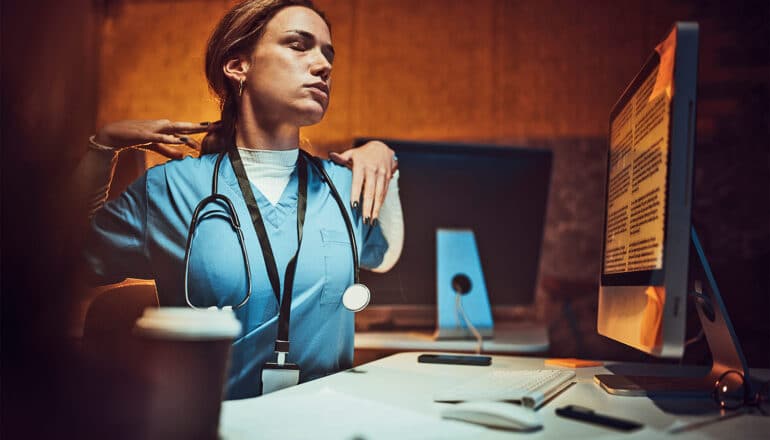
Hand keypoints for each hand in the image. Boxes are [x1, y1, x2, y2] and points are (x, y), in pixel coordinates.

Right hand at [93, 119, 211, 158]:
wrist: (114, 134)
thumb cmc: (136, 138)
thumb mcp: (156, 146)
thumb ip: (169, 151)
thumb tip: (184, 156)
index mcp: (167, 128)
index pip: (188, 128)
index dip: (202, 128)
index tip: (218, 128)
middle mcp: (163, 125)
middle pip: (186, 126)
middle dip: (202, 126)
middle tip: (218, 125)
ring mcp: (155, 128)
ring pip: (176, 129)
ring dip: (190, 130)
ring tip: (204, 130)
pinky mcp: (146, 135)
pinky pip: (161, 137)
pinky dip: (171, 139)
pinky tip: (181, 140)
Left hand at [330, 140, 396, 223]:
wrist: (382, 146)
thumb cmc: (363, 153)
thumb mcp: (352, 153)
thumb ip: (342, 157)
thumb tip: (331, 156)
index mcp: (361, 165)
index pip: (358, 182)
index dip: (356, 194)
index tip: (354, 205)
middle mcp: (373, 170)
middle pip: (370, 191)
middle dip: (368, 206)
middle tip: (365, 219)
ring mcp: (381, 174)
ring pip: (379, 194)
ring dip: (376, 208)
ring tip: (372, 221)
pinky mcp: (388, 178)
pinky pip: (384, 192)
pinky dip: (381, 204)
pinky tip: (377, 213)